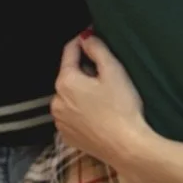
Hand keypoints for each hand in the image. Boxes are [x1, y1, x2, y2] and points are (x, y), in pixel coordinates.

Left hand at [51, 31, 157, 170]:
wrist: (126, 147)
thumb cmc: (121, 107)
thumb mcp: (113, 71)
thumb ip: (97, 49)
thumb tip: (86, 37)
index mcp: (65, 81)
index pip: (69, 51)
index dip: (82, 41)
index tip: (93, 36)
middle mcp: (56, 101)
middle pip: (69, 75)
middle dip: (85, 71)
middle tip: (107, 74)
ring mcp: (60, 121)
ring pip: (70, 96)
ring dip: (82, 91)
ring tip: (105, 96)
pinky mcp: (67, 137)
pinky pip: (72, 115)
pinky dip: (82, 110)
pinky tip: (100, 114)